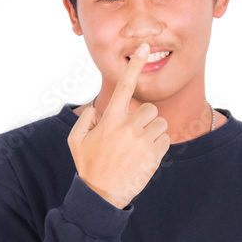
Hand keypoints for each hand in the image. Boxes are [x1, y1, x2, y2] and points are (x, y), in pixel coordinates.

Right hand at [66, 43, 170, 209]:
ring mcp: (142, 141)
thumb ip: (85, 118)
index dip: (134, 64)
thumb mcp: (76, 140)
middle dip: (143, 119)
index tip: (144, 46)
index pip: (125, 86)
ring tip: (138, 147)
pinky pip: (165, 139)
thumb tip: (98, 108)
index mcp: (109, 119)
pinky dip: (158, 146)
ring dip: (152, 132)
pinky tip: (144, 156)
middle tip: (132, 134)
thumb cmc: (88, 165)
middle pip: (148, 109)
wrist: (101, 195)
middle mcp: (127, 127)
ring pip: (159, 123)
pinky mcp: (154, 154)